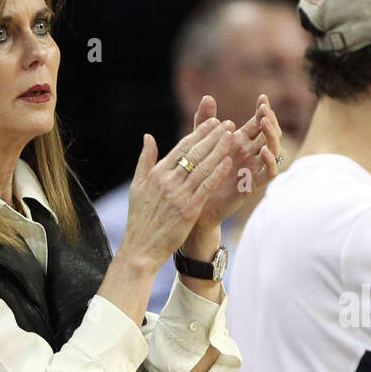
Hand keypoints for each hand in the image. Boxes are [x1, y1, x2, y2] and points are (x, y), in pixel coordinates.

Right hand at [115, 116, 234, 271]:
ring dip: (219, 150)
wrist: (141, 249)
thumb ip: (145, 160)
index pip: (181, 147)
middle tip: (227, 123)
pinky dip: (217, 174)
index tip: (213, 122)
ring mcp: (179, 195)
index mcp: (156, 174)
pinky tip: (228, 162)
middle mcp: (168, 181)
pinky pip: (206, 187)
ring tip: (233, 136)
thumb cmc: (139, 219)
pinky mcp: (188, 210)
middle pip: (194, 153)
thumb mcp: (137, 186)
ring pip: (203, 167)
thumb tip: (148, 137)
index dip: (199, 133)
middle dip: (213, 136)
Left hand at [186, 93, 281, 237]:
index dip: (263, 110)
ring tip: (265, 123)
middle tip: (265, 110)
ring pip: (273, 151)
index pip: (257, 123)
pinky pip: (268, 174)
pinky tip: (264, 150)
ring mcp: (252, 170)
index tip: (262, 98)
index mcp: (239, 143)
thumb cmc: (196, 174)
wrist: (194, 205)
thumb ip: (203, 122)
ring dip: (272, 136)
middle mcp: (249, 155)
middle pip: (269, 134)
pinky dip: (270, 162)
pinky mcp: (252, 185)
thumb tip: (207, 97)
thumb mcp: (198, 144)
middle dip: (270, 120)